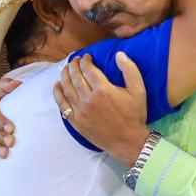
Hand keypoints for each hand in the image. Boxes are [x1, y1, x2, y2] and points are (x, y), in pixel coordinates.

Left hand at [54, 52, 148, 166]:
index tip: (87, 57)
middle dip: (74, 65)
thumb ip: (130, 70)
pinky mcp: (76, 121)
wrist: (127, 141)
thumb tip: (119, 54)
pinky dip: (57, 93)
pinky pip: (62, 105)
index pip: (88, 69)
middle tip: (75, 60)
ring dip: (64, 76)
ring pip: (67, 88)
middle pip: (75, 77)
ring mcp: (80, 111)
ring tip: (65, 69)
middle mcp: (89, 99)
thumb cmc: (134, 115)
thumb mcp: (139, 91)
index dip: (85, 60)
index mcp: (103, 90)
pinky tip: (57, 86)